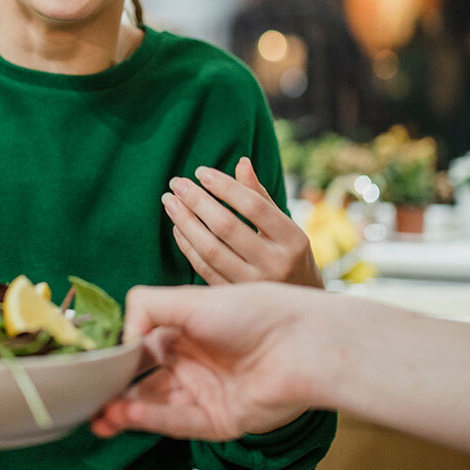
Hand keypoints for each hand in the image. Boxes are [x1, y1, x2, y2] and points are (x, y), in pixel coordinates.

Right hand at [92, 283, 328, 440]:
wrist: (301, 344)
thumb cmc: (252, 311)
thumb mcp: (190, 297)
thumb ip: (146, 306)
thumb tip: (120, 334)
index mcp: (186, 330)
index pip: (140, 346)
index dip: (116, 355)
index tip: (90, 362)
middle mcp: (193, 362)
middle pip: (143, 381)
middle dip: (114, 390)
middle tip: (86, 396)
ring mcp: (205, 393)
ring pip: (154, 405)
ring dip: (125, 409)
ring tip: (100, 413)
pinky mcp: (218, 421)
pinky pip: (177, 422)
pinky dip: (150, 419)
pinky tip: (126, 415)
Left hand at [166, 157, 321, 286]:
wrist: (298, 306)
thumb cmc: (288, 254)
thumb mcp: (285, 225)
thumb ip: (260, 196)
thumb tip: (241, 162)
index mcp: (292, 239)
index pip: (254, 206)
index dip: (225, 187)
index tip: (200, 171)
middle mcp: (275, 264)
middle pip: (227, 227)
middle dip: (197, 202)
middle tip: (176, 183)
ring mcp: (253, 285)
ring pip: (210, 250)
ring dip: (185, 223)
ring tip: (170, 202)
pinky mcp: (234, 297)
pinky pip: (203, 269)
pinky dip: (187, 246)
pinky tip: (177, 227)